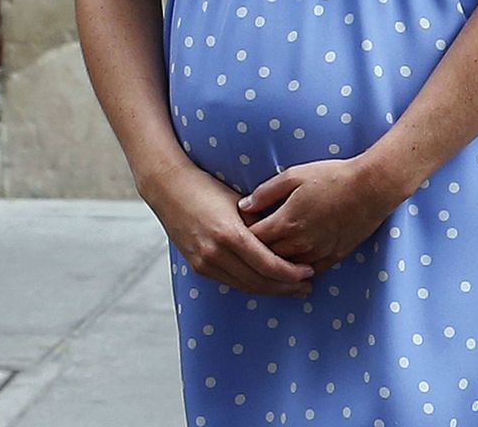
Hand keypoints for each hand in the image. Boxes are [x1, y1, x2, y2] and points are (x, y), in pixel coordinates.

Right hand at [138, 161, 313, 296]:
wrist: (169, 189)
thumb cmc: (209, 188)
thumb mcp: (240, 202)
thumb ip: (261, 224)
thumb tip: (288, 240)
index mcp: (230, 235)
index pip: (268, 265)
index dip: (291, 273)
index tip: (308, 272)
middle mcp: (215, 254)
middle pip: (258, 281)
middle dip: (285, 287)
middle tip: (306, 287)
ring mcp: (204, 263)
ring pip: (244, 286)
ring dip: (270, 290)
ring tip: (291, 289)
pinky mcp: (198, 267)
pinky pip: (231, 282)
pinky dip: (251, 284)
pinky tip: (266, 283)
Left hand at [240, 157, 408, 274]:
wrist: (371, 188)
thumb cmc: (333, 177)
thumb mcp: (295, 175)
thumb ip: (266, 192)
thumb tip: (243, 205)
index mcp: (285, 222)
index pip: (252, 239)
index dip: (241, 235)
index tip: (239, 228)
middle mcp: (298, 243)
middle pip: (266, 258)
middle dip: (255, 253)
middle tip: (248, 246)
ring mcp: (316, 252)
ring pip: (286, 269)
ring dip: (275, 264)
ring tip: (267, 257)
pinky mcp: (333, 257)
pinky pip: (309, 272)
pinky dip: (298, 271)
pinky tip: (293, 266)